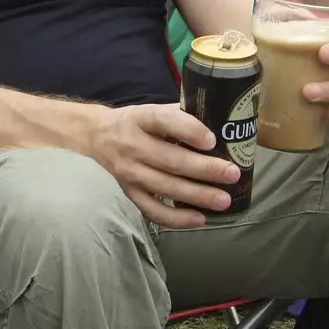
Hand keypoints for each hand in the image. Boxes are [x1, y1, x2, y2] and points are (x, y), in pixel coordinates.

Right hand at [84, 104, 241, 229]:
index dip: (188, 130)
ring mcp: (129, 172)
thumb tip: (224, 123)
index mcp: (141, 118)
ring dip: (197, 195)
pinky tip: (199, 218)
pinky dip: (176, 218)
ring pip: (165, 187)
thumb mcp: (153, 109)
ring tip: (224, 200)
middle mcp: (132, 145)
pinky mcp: (129, 192)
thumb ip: (182, 114)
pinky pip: (152, 209)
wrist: (97, 135)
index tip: (212, 140)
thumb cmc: (137, 122)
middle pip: (170, 160)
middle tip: (232, 174)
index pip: (164, 121)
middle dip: (204, 169)